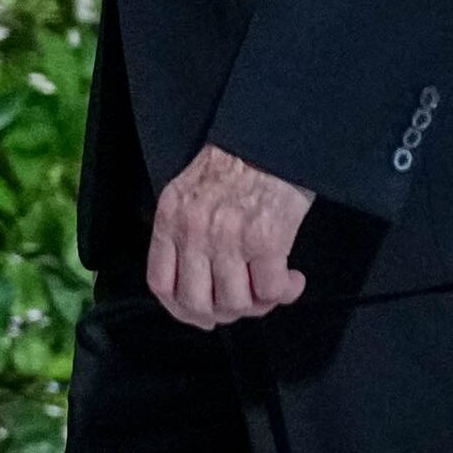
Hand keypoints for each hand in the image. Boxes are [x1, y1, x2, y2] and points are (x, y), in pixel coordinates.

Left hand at [147, 143, 312, 330]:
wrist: (271, 137)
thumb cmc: (238, 163)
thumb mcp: (191, 193)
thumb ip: (185, 233)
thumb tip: (198, 277)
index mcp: (171, 219)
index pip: (161, 283)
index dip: (180, 310)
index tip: (200, 314)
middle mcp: (195, 232)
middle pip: (196, 302)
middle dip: (221, 315)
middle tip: (242, 305)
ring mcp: (229, 238)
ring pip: (235, 302)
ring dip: (258, 305)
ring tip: (271, 290)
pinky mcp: (266, 241)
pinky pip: (271, 290)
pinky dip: (284, 293)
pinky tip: (291, 280)